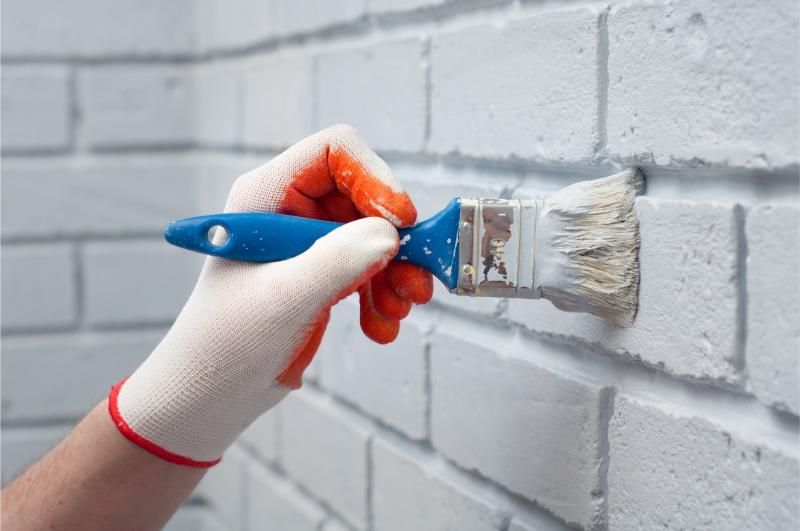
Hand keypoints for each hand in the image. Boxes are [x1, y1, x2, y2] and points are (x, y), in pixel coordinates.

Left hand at [109, 125, 432, 465]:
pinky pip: (369, 268)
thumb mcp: (283, 299)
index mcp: (266, 196)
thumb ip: (336, 261)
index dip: (375, 178)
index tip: (400, 223)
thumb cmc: (225, 343)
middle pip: (365, 196)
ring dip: (396, 272)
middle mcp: (290, 211)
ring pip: (374, 235)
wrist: (209, 395)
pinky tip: (379, 327)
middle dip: (394, 240)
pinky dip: (383, 296)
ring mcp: (307, 243)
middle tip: (414, 281)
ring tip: (397, 311)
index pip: (334, 153)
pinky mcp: (321, 274)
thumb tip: (389, 234)